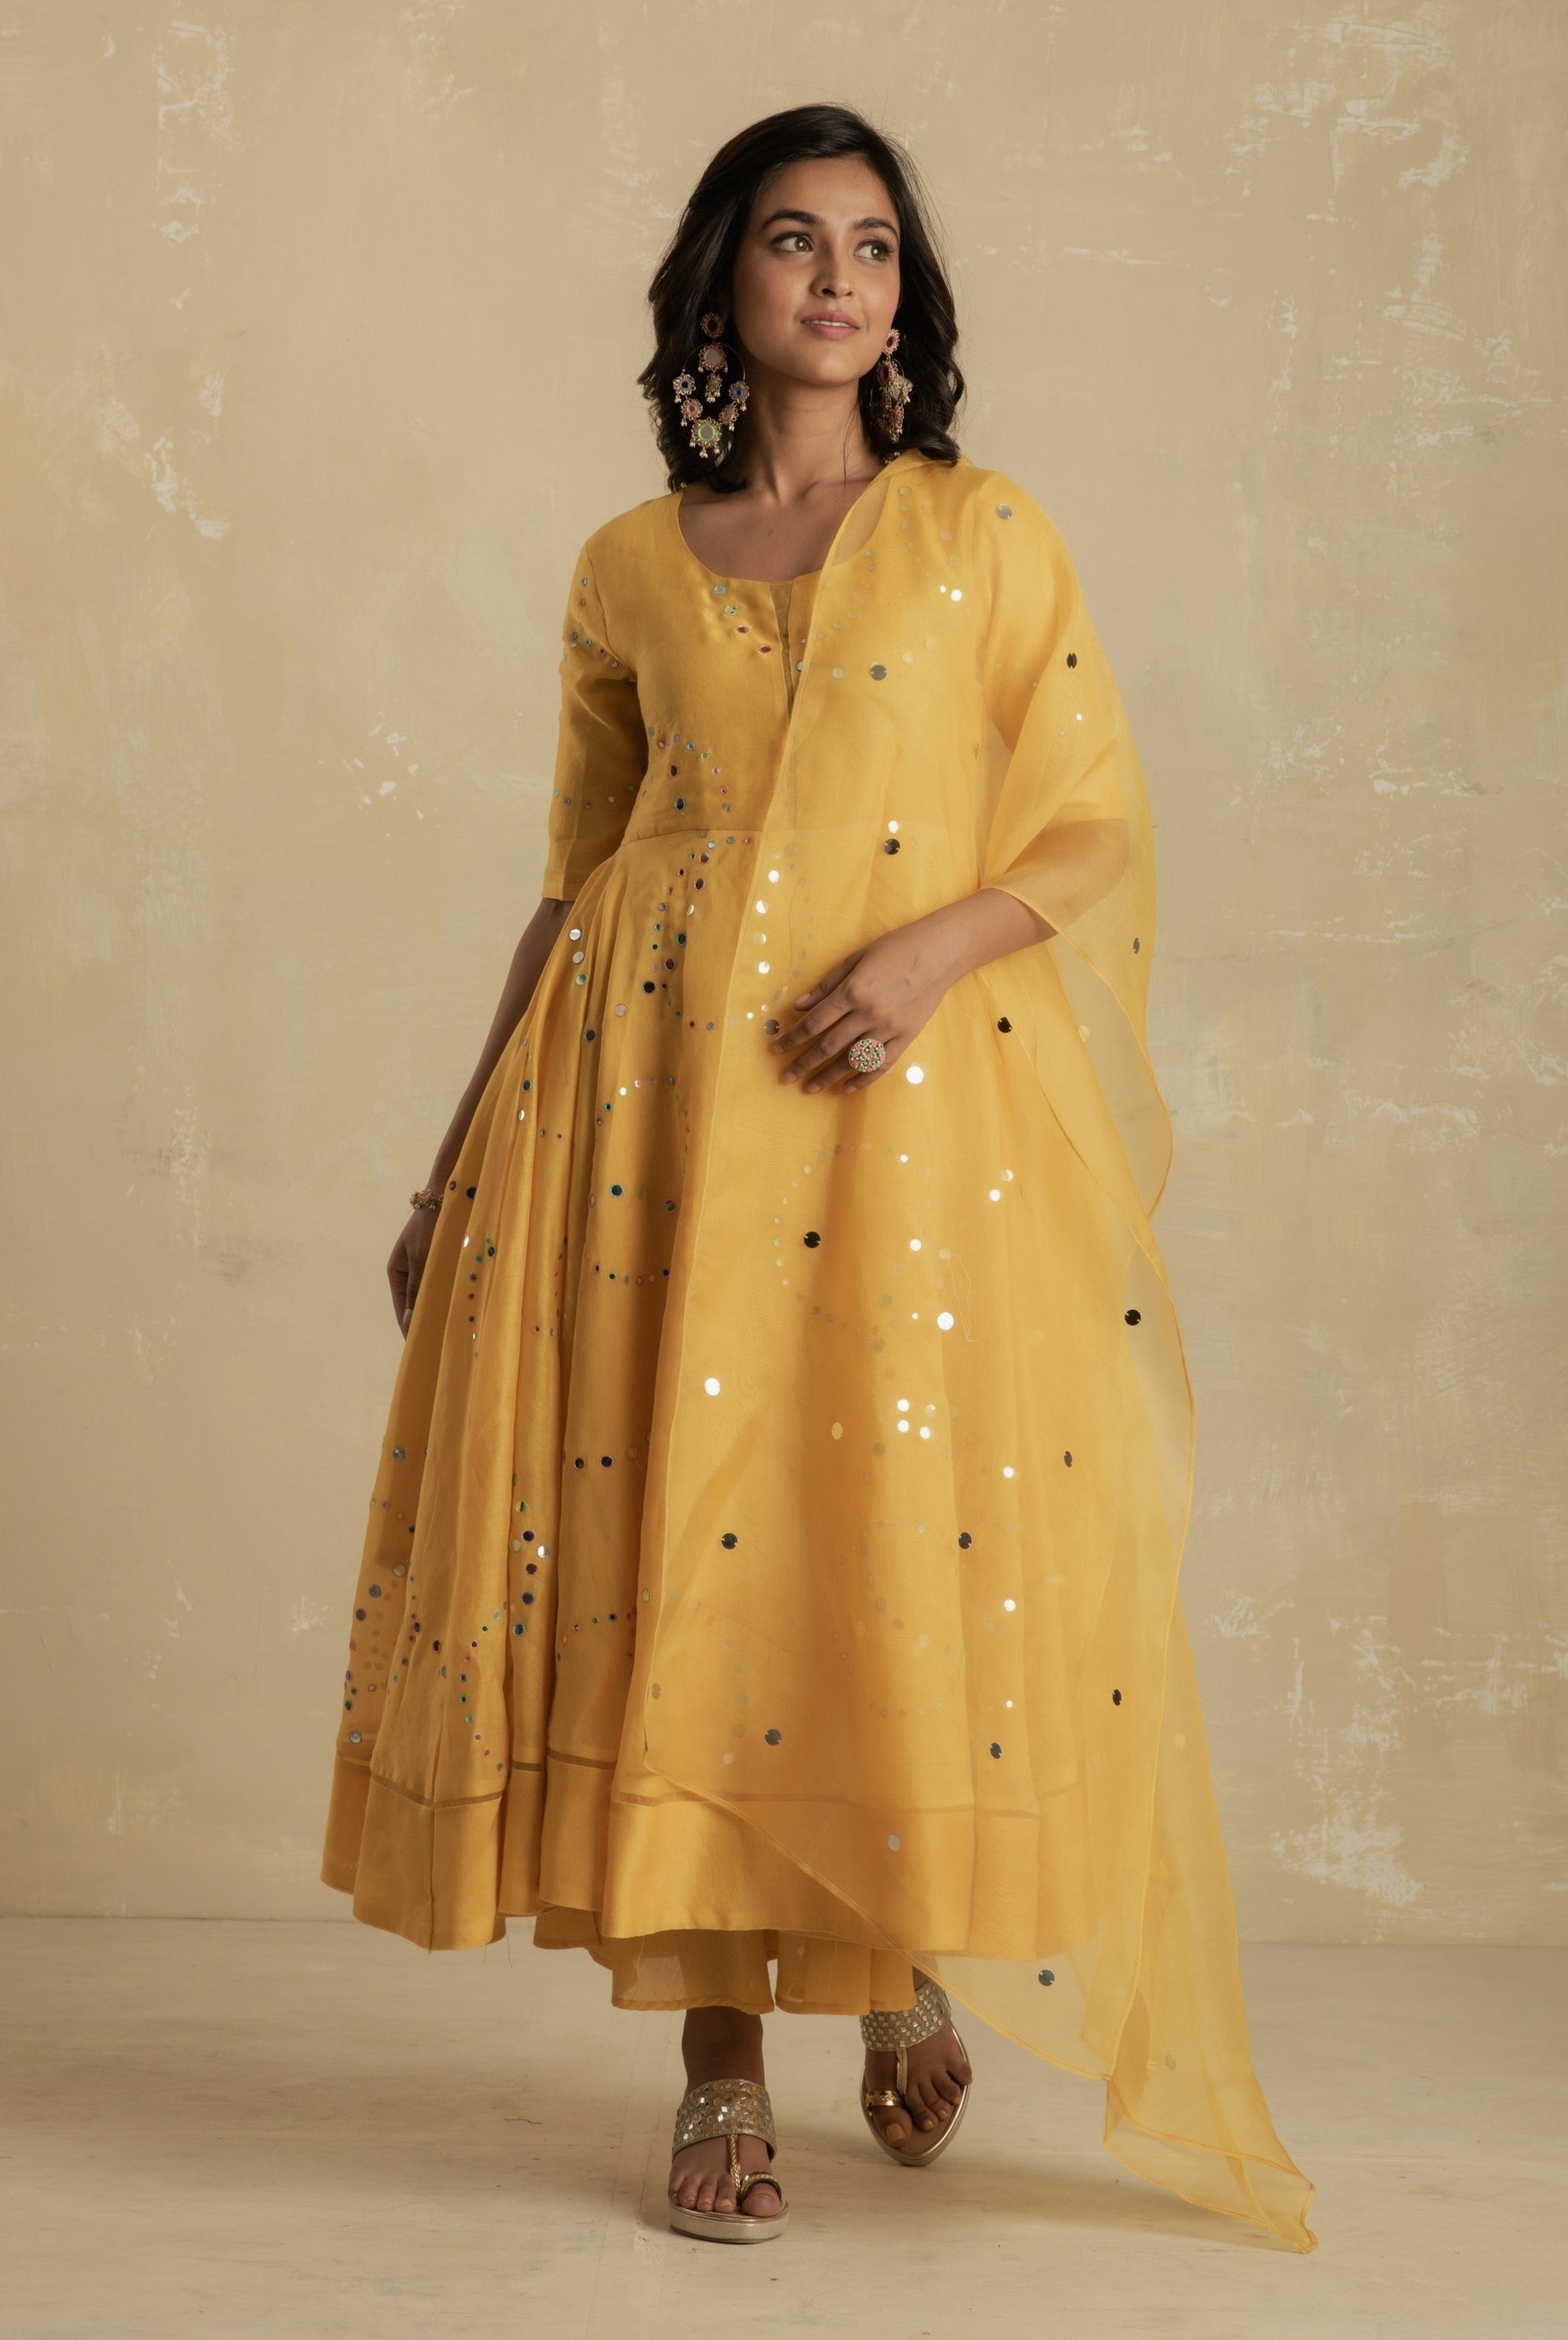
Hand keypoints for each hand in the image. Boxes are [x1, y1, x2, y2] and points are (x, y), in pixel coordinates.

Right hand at [387, 1208, 436, 1337]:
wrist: (445, 1198)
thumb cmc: (429, 1228)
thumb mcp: (421, 1260)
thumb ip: (416, 1290)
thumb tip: (408, 1322)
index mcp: (395, 1272)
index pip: (401, 1309)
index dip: (409, 1328)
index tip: (419, 1347)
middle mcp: (408, 1273)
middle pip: (414, 1305)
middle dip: (424, 1322)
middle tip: (437, 1345)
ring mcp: (423, 1269)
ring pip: (428, 1297)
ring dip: (436, 1311)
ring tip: (447, 1332)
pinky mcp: (438, 1265)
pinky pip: (439, 1287)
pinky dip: (445, 1298)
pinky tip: (456, 1310)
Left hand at [770, 919, 957, 1095]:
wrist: (940, 952)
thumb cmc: (895, 948)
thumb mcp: (855, 959)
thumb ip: (826, 986)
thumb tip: (798, 1006)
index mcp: (852, 991)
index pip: (814, 1022)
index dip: (791, 1038)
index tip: (776, 1050)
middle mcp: (868, 1013)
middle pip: (828, 1045)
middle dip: (803, 1063)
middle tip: (785, 1077)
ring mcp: (889, 1028)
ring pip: (853, 1059)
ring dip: (829, 1076)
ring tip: (811, 1087)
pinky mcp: (907, 1036)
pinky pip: (882, 1064)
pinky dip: (864, 1078)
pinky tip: (847, 1087)